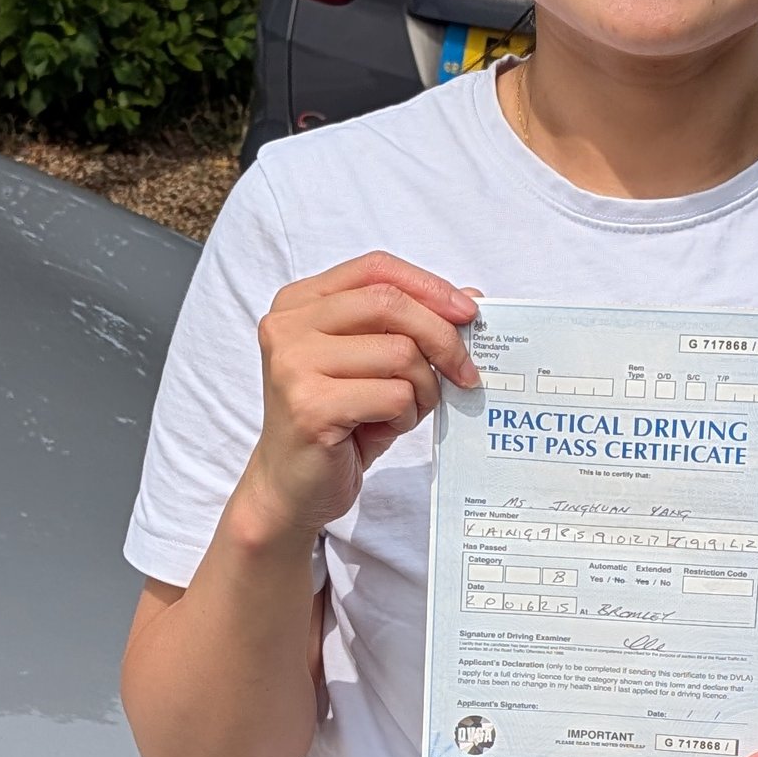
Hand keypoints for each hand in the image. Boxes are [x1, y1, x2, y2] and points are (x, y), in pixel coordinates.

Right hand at [231, 252, 480, 552]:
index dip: (428, 285)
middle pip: (390, 303)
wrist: (291, 488)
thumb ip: (411, 326)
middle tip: (466, 371)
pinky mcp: (309, 406)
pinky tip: (386, 429)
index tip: (469, 312)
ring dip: (422, 389)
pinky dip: (406, 415)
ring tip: (406, 411)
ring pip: (399, 353)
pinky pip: (393, 396)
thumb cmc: (337, 423)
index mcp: (300, 303)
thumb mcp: (375, 365)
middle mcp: (288, 326)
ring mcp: (293, 365)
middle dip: (442, 337)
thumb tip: (470, 297)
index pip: (374, 268)